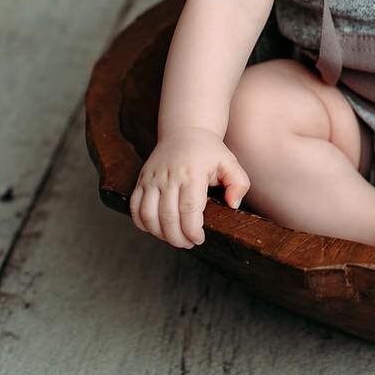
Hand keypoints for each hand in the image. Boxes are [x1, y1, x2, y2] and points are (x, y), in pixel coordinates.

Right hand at [131, 128, 250, 248]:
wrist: (185, 131)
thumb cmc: (209, 151)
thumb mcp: (230, 163)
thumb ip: (239, 184)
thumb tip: (233, 205)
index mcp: (192, 173)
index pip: (189, 209)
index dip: (192, 230)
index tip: (199, 239)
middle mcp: (169, 176)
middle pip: (168, 217)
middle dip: (178, 238)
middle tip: (189, 243)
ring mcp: (152, 178)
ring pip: (148, 215)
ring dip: (160, 234)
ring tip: (174, 238)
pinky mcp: (142, 180)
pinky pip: (135, 207)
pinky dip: (142, 223)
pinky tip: (156, 229)